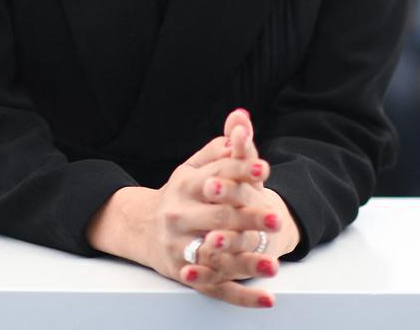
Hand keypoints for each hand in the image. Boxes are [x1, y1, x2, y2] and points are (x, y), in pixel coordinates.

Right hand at [144, 110, 293, 308]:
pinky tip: (267, 298)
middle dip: (248, 218)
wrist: (143, 228)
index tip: (264, 168)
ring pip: (216, 256)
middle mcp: (179, 216)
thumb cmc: (181, 194)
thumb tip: (242, 120)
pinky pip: (217, 289)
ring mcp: (181, 248)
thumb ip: (220, 148)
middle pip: (218, 217)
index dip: (240, 170)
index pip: (217, 175)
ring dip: (246, 262)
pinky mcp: (187, 275)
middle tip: (276, 219)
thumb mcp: (194, 168)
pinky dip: (243, 296)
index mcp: (185, 185)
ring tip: (273, 263)